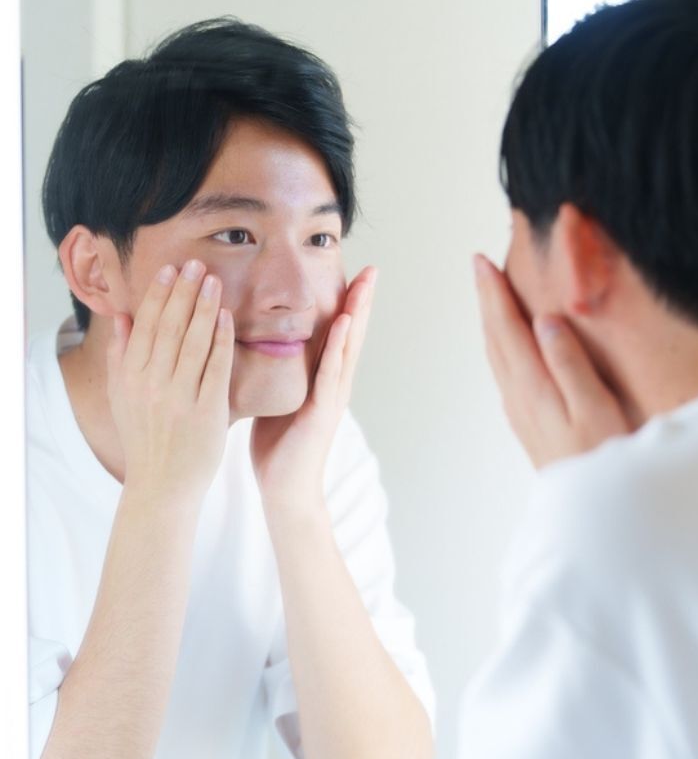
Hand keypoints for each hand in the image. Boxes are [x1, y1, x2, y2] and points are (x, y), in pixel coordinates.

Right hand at [107, 260, 233, 501]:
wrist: (162, 484)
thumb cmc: (146, 438)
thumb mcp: (123, 397)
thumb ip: (122, 356)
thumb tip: (122, 317)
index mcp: (131, 378)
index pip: (146, 326)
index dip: (159, 295)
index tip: (172, 270)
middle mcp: (152, 384)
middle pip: (169, 328)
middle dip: (183, 292)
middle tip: (196, 264)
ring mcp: (180, 397)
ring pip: (192, 343)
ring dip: (203, 308)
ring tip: (213, 281)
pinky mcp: (206, 411)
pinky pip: (215, 368)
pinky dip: (220, 340)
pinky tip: (226, 318)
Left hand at [250, 266, 376, 518]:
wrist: (286, 489)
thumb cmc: (279, 446)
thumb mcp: (279, 398)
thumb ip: (282, 374)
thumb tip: (264, 346)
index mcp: (323, 380)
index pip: (338, 334)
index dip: (347, 304)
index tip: (353, 273)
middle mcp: (335, 384)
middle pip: (353, 334)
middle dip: (362, 300)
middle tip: (372, 268)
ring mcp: (333, 396)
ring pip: (349, 347)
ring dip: (359, 314)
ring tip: (366, 284)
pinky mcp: (323, 410)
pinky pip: (331, 372)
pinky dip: (340, 346)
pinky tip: (346, 323)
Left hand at [474, 254, 628, 468]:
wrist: (593, 508)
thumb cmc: (604, 457)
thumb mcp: (595, 408)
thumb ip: (570, 363)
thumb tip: (545, 320)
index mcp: (534, 386)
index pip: (507, 329)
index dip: (494, 293)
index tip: (482, 262)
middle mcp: (519, 396)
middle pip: (495, 338)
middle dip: (487, 300)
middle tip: (480, 268)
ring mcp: (520, 411)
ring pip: (496, 355)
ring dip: (491, 322)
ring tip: (490, 296)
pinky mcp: (527, 422)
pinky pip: (505, 372)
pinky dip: (501, 346)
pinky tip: (507, 344)